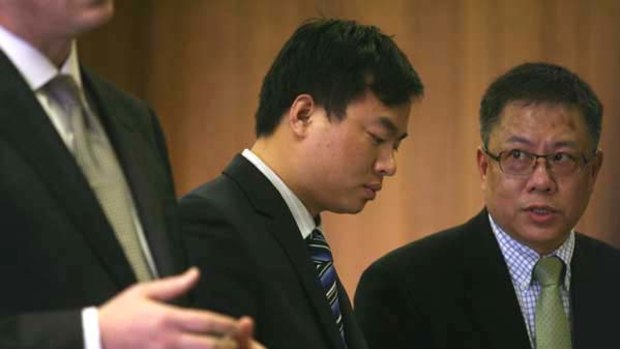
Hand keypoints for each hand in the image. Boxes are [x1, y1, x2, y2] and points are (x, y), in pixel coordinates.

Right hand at [99, 268, 266, 348]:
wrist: (94, 337)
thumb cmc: (120, 313)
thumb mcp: (144, 291)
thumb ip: (174, 285)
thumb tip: (196, 273)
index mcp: (168, 318)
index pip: (206, 321)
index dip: (227, 323)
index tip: (240, 324)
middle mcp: (169, 340)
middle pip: (208, 345)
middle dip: (227, 344)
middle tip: (239, 341)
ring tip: (227, 348)